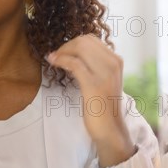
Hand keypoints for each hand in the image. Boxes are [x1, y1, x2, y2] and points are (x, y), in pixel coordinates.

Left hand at [46, 35, 135, 166]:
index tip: (62, 52)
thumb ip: (94, 65)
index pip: (91, 39)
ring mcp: (105, 74)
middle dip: (65, 46)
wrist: (110, 129)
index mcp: (115, 60)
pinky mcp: (94, 85)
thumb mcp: (102, 80)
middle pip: (84, 40)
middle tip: (55, 56)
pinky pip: (74, 63)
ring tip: (53, 59)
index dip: (72, 43)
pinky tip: (54, 63)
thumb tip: (72, 51)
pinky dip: (61, 60)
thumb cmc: (102, 105)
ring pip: (79, 48)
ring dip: (62, 51)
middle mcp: (113, 63)